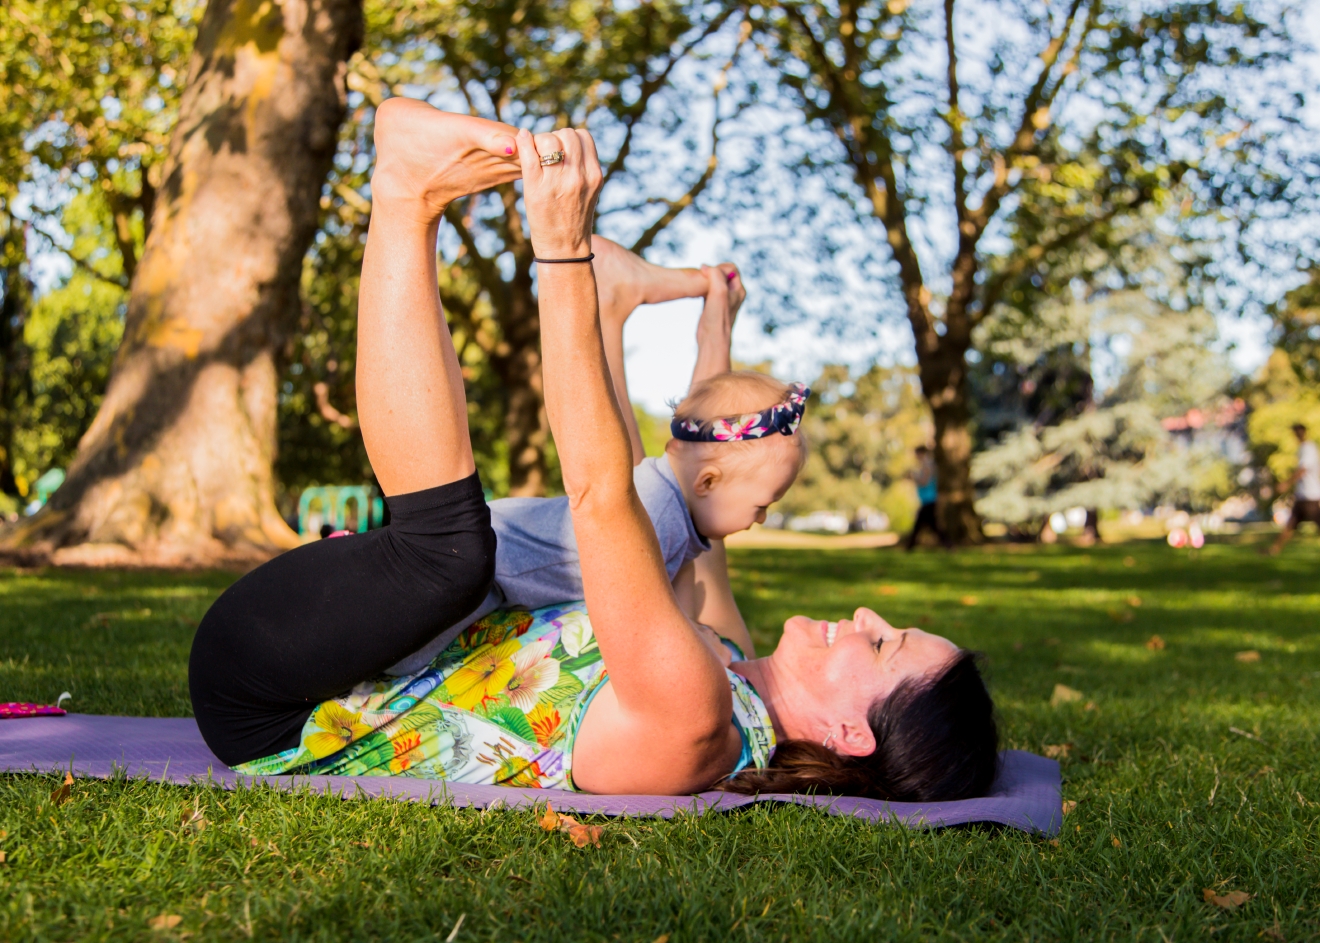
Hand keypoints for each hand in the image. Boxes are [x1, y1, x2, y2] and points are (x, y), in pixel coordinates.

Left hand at [517, 127, 602, 259]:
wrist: (564, 249)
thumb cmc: (574, 219)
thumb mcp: (589, 191)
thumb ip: (583, 166)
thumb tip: (566, 141)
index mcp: (594, 175)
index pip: (583, 136)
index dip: (570, 138)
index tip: (562, 150)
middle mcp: (579, 176)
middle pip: (566, 134)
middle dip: (554, 138)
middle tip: (546, 153)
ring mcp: (558, 182)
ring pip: (548, 139)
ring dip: (539, 141)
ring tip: (536, 155)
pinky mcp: (537, 188)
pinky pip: (529, 154)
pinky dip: (523, 141)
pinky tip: (521, 140)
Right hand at [695, 264, 740, 344]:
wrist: (712, 339)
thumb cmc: (717, 318)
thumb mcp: (718, 291)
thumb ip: (715, 274)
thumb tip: (705, 267)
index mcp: (739, 289)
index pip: (731, 268)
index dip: (719, 268)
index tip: (709, 275)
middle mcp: (733, 294)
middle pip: (722, 273)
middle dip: (712, 273)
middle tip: (703, 279)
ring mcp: (723, 300)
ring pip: (714, 282)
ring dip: (706, 280)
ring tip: (700, 286)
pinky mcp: (712, 305)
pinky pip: (708, 290)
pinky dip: (702, 288)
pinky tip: (697, 293)